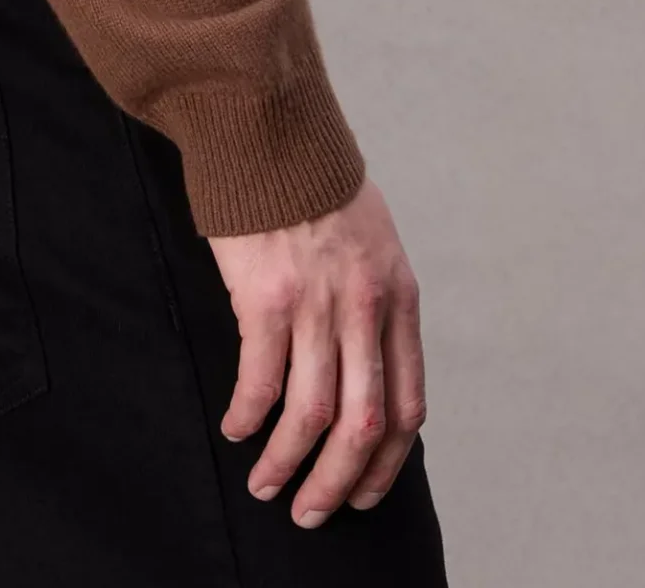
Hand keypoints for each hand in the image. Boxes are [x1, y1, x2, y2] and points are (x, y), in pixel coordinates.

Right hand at [205, 175, 425, 526]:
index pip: (408, 406)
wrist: (273, 132)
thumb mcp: (376, 242)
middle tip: (312, 513)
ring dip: (287, 463)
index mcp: (399, 298)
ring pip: (311, 416)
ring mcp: (317, 306)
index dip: (386, 463)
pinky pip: (260, 381)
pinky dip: (248, 416)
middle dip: (337, 484)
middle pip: (362, 425)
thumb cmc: (318, 185)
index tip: (365, 493)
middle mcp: (365, 309)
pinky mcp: (265, 298)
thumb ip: (376, 303)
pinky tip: (236, 428)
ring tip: (266, 485)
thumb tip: (366, 369)